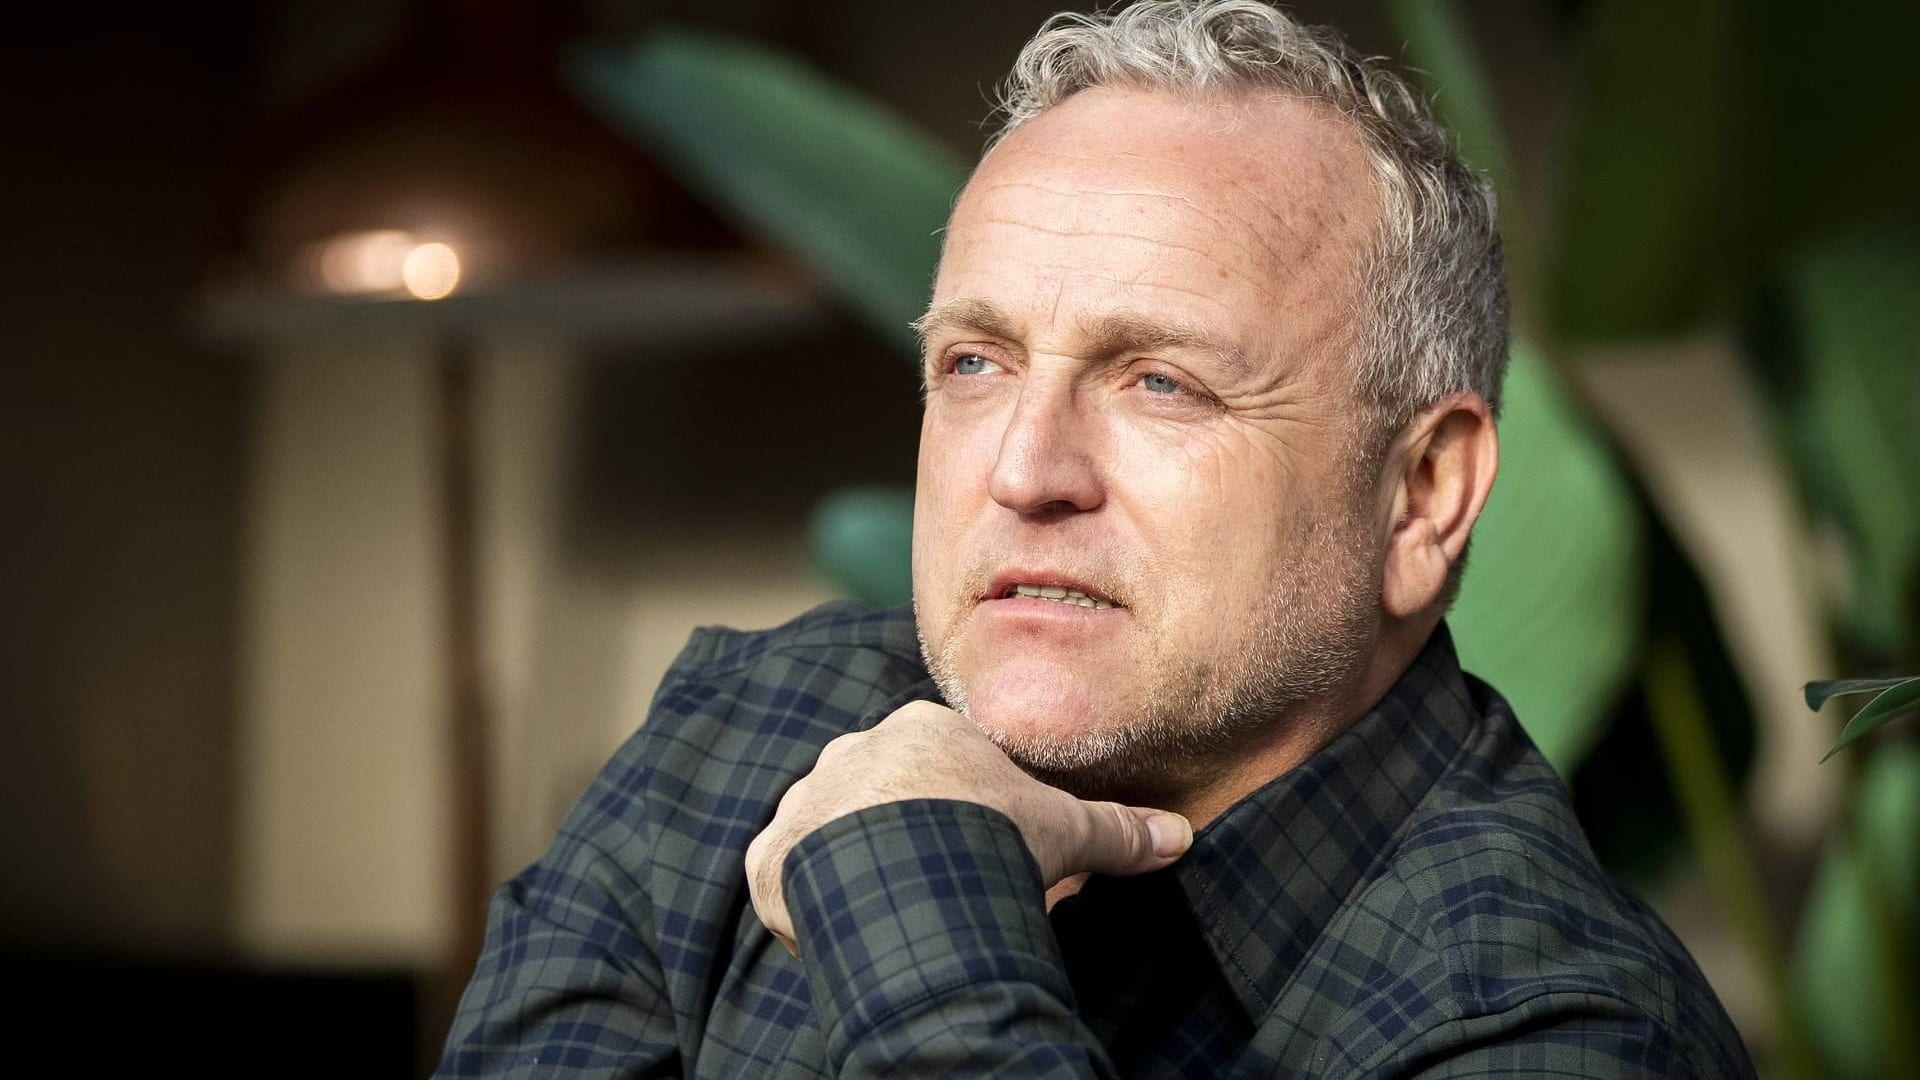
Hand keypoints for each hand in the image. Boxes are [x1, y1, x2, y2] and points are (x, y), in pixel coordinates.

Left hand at [745, 699, 1192, 954]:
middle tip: (945, 885)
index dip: (970, 811)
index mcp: (920, 731)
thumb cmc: (990, 836)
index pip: (943, 767)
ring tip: (897, 913)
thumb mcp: (1066, 830)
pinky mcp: (772, 857)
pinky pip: (784, 876)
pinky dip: (806, 903)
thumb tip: (1179, 835)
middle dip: (910, 835)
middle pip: (883, 795)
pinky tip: (843, 930)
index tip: (989, 851)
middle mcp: (854, 754)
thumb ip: (1117, 828)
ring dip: (854, 865)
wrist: (912, 869)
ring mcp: (806, 803)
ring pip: (829, 831)